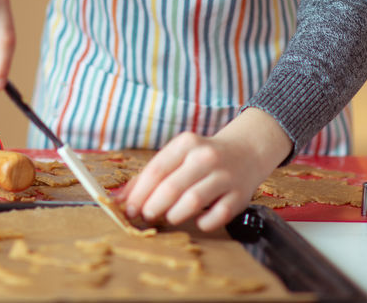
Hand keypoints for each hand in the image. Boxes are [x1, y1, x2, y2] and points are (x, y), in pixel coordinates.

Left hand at [119, 107, 292, 231]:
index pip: (156, 170)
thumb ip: (150, 175)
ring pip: (193, 201)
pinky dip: (204, 222)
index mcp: (186, 143)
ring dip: (175, 215)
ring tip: (169, 217)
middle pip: (172, 187)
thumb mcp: (177, 156)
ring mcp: (225, 176)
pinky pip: (218, 215)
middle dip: (153, 206)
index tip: (129, 209)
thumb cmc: (202, 157)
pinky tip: (198, 221)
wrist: (246, 151)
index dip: (139, 193)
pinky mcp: (240, 195)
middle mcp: (206, 157)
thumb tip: (120, 199)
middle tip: (146, 217)